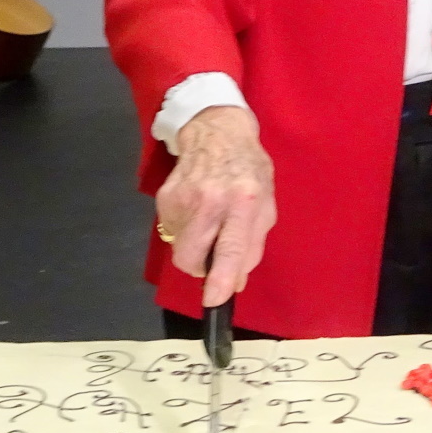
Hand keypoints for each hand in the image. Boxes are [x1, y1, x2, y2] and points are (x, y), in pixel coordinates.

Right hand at [154, 106, 276, 306]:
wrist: (216, 132)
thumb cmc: (249, 169)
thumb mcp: (266, 203)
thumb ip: (253, 244)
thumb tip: (235, 282)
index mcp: (244, 200)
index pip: (231, 245)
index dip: (222, 276)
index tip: (215, 300)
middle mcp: (211, 199)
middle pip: (192, 255)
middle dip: (200, 269)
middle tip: (213, 258)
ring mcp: (183, 198)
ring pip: (180, 248)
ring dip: (195, 248)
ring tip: (208, 223)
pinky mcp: (164, 198)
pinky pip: (172, 232)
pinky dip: (185, 230)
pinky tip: (196, 209)